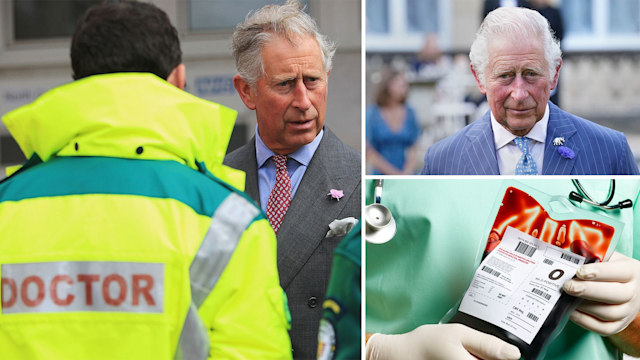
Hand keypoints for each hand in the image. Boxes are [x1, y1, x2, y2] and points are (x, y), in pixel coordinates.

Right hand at [366, 324, 520, 359]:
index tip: (497, 353)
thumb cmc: (426, 343)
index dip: (501, 358)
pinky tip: (458, 357)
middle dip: (487, 358)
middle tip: (473, 350)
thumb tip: (514, 354)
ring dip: (477, 359)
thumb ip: (487, 343)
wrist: (399, 355)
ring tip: (463, 353)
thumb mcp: (458, 334)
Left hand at [563, 252, 639, 335]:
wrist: (627, 289)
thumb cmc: (610, 270)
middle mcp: (633, 293)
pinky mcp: (618, 325)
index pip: (619, 272)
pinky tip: (570, 311)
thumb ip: (591, 252)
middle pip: (615, 295)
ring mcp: (627, 312)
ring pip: (608, 313)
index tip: (580, 271)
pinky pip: (602, 328)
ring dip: (585, 306)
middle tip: (568, 286)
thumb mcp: (606, 257)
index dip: (599, 272)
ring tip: (567, 298)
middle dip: (588, 290)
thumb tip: (572, 246)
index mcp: (631, 271)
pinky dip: (585, 321)